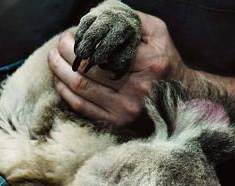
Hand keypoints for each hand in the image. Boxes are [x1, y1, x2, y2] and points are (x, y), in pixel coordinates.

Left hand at [48, 11, 190, 125]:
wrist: (181, 98)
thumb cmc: (164, 60)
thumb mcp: (157, 33)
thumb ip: (129, 19)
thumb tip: (95, 14)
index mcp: (151, 63)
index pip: (104, 49)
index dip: (81, 41)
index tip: (72, 34)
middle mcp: (138, 88)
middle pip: (87, 68)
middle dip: (66, 53)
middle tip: (60, 43)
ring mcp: (126, 109)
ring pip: (80, 87)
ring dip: (60, 70)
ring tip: (54, 58)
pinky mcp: (116, 122)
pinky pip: (81, 106)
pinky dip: (65, 91)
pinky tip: (60, 79)